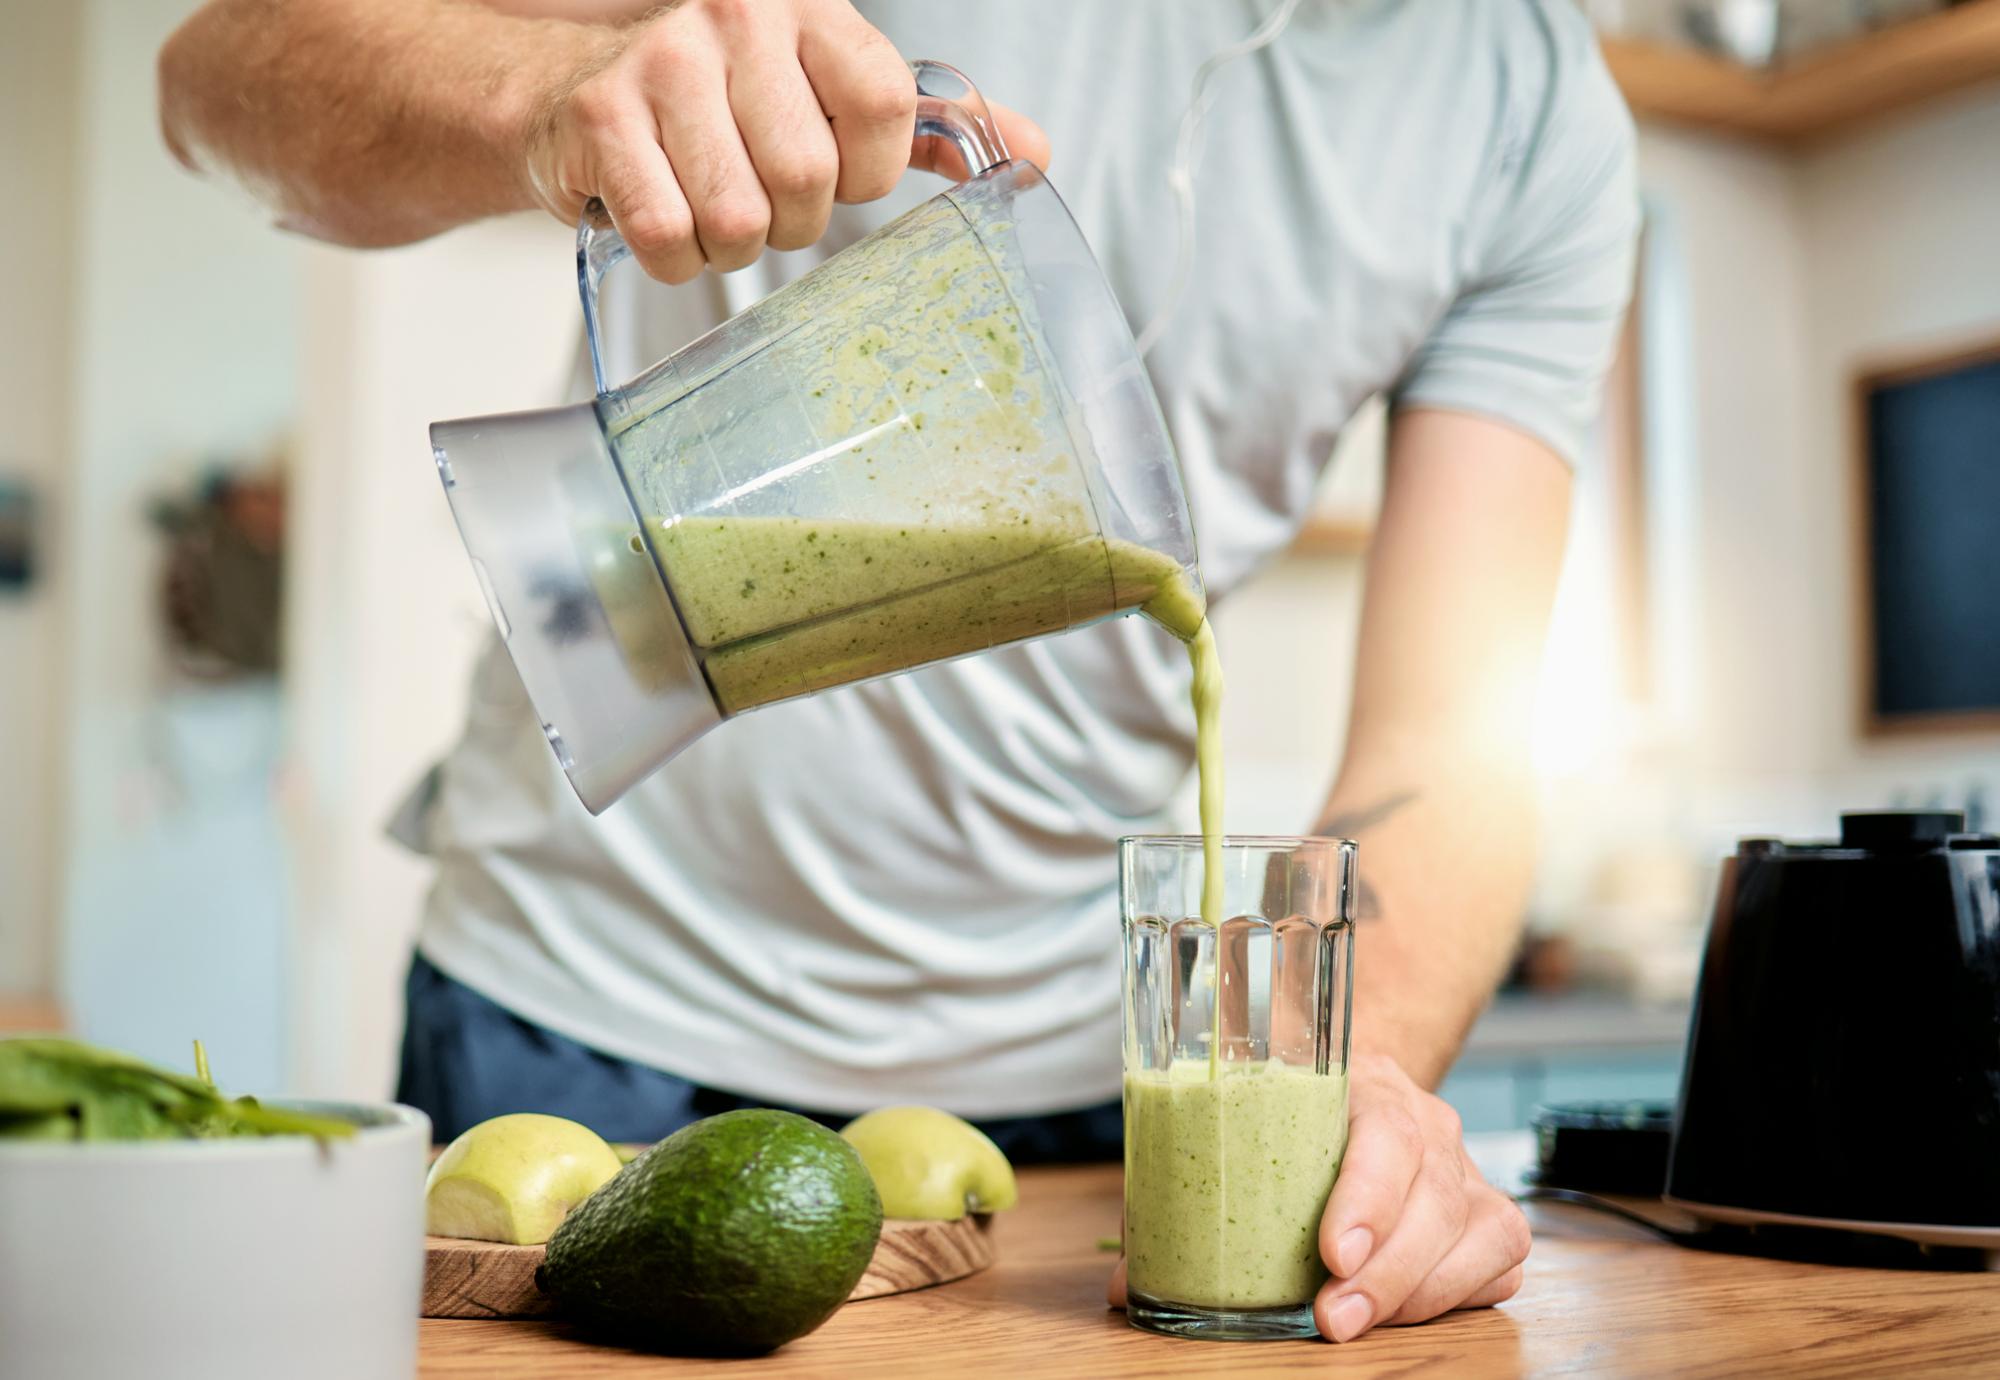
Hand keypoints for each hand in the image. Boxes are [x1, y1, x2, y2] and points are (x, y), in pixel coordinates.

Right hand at [522, 0, 1049, 282]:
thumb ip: (927, 129)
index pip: (885, 108)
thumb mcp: (828, 93)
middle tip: (760, 200)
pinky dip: (672, 257)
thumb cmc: (720, 102)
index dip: (867, 173)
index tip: (837, 176)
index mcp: (807, 9)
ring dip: (729, 246)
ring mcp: (661, 63)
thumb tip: (1034, 157)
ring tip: (707, 207)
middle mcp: (736, 18)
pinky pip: (668, 236)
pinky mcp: (599, 118)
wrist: (570, 91)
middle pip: (809, 180)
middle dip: (791, 222)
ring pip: (739, 219)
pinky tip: (662, 216)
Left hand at [1105, 1053, 1528, 1343]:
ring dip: (1414, 1292)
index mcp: (1364, 1086)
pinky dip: (1453, 1295)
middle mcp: (1428, 1122)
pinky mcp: (1490, 1217)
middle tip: (1333, 1316)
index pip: (1385, 1132)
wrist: (1359, 1094)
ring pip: (1473, 1233)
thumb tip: (1126, 1284)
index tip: (1331, 1253)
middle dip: (1384, 1269)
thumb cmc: (1284, 1122)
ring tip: (1353, 1322)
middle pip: (1431, 1195)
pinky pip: (1497, 1263)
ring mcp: (1466, 1169)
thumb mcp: (1235, 1134)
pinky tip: (1404, 1311)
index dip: (1365, 1196)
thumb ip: (1185, 1196)